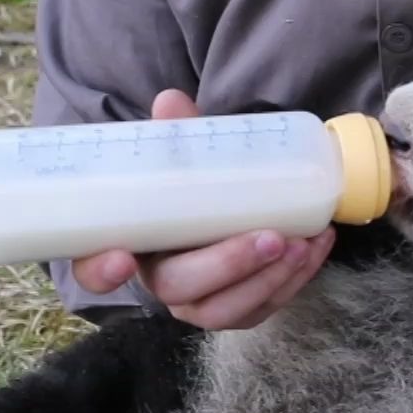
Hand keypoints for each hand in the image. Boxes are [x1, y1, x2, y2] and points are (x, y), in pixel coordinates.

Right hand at [70, 89, 336, 329]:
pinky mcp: (239, 308)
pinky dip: (295, 279)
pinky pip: (264, 307)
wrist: (224, 205)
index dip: (100, 271)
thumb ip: (176, 133)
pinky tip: (317, 245)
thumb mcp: (182, 157)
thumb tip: (171, 102)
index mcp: (132, 244)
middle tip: (270, 237)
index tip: (121, 257)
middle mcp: (162, 282)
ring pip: (227, 311)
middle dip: (228, 266)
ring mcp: (201, 301)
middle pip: (181, 291)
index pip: (95, 270)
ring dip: (269, 279)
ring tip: (302, 242)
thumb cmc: (192, 185)